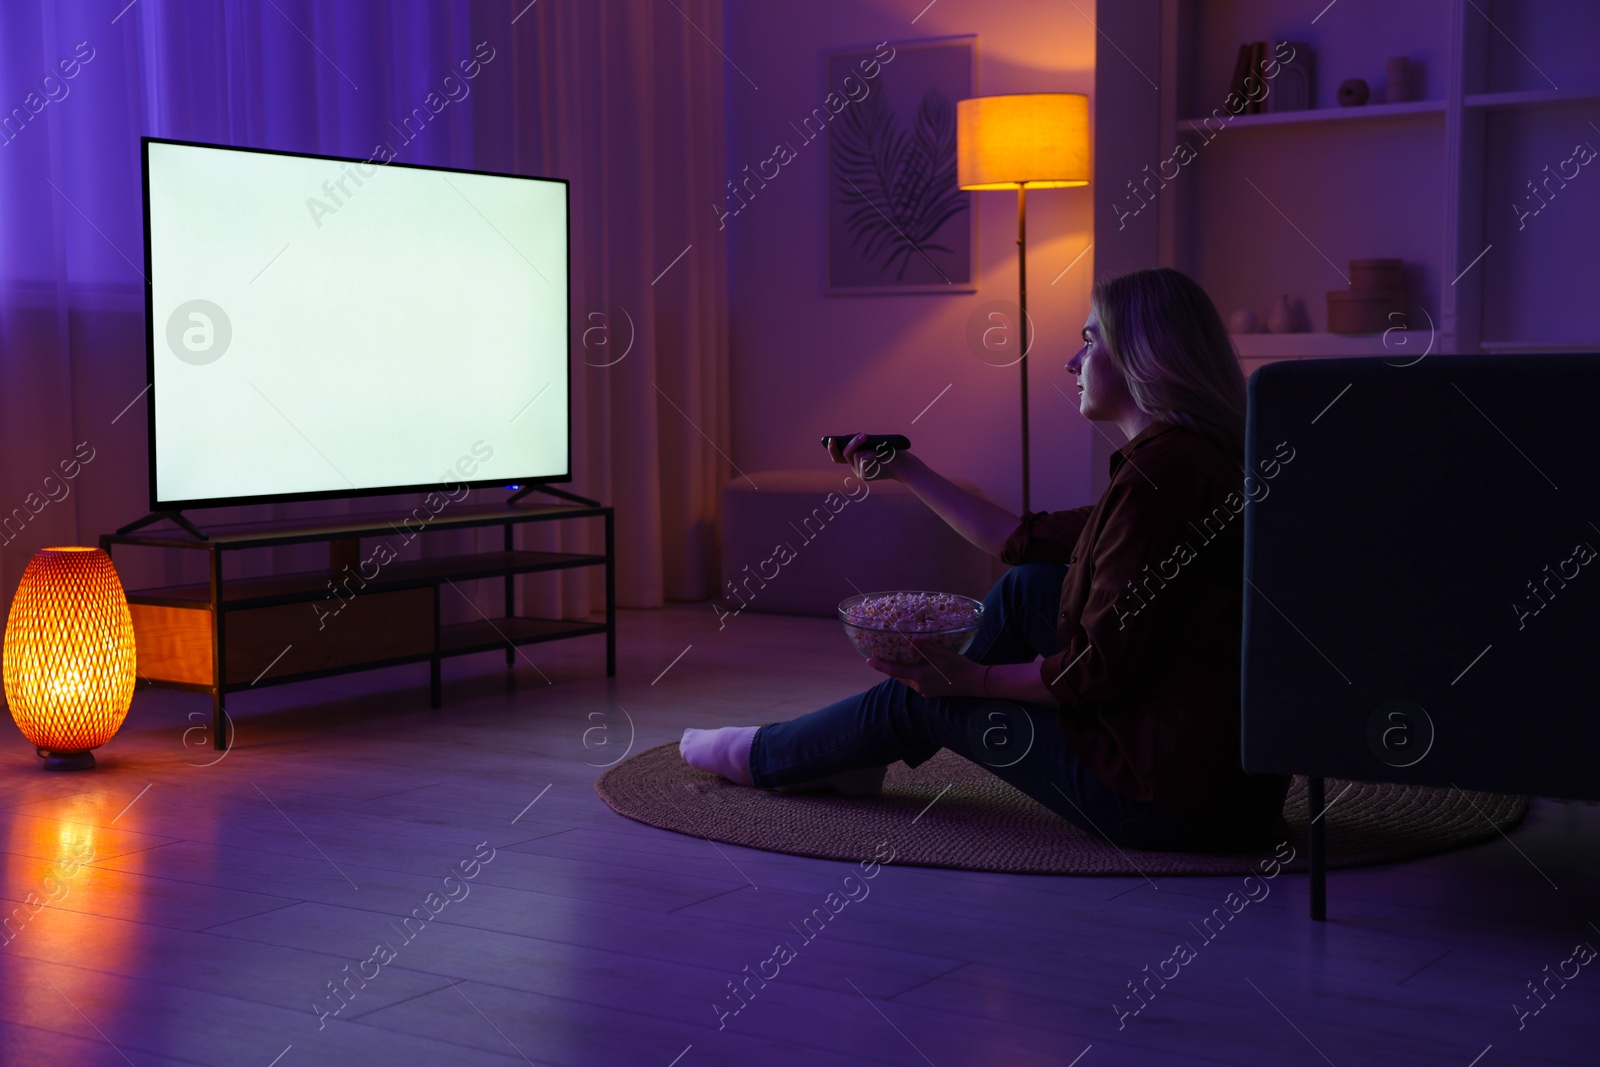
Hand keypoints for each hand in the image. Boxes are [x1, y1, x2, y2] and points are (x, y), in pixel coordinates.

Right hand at [828, 433, 916, 481]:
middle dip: (853, 443)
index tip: (830, 439)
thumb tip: (849, 437)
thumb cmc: (889, 451)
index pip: (838, 455)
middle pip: (844, 453)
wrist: (902, 464)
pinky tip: (877, 455)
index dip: (832, 448)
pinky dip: (870, 456)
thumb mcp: (874, 442)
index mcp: (854, 457)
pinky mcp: (865, 476)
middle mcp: (854, 465)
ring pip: (856, 455)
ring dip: (867, 448)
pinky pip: (863, 462)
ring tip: (879, 448)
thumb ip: (860, 440)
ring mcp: (859, 472)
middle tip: (864, 436)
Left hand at [868, 640, 982, 697]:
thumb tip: (910, 641)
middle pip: (899, 676)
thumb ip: (925, 648)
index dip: (881, 666)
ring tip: (897, 658)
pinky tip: (916, 665)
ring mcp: (926, 691)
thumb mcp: (942, 655)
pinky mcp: (932, 691)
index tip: (868, 661)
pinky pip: (916, 682)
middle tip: (881, 656)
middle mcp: (920, 687)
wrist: (975, 683)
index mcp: (920, 678)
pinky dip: (912, 673)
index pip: (895, 672)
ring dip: (902, 670)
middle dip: (890, 667)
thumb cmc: (960, 668)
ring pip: (908, 679)